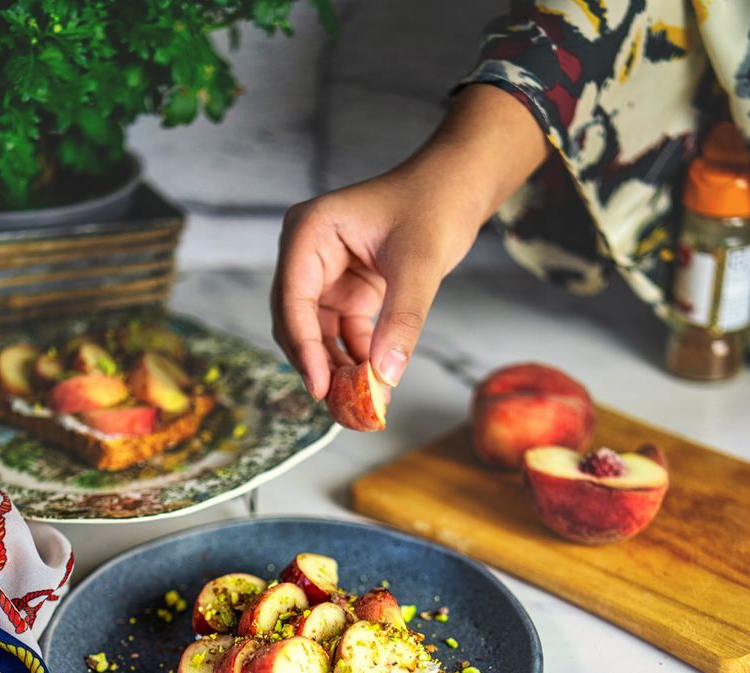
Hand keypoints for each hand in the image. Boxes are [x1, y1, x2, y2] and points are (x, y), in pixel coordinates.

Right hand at [271, 86, 548, 400]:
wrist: (456, 188)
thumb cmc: (434, 205)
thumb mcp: (420, 264)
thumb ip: (402, 319)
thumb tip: (386, 376)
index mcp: (310, 233)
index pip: (293, 299)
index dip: (303, 347)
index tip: (320, 386)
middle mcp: (308, 255)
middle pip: (297, 323)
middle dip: (318, 365)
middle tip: (340, 407)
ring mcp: (325, 276)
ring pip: (317, 336)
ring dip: (337, 369)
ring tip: (359, 404)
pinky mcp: (347, 292)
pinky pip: (342, 336)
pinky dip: (357, 360)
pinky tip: (376, 385)